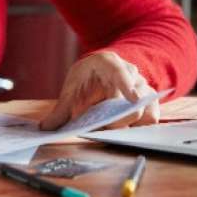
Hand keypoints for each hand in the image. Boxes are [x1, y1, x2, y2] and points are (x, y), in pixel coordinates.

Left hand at [38, 50, 160, 130]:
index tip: (132, 99)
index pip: (119, 71)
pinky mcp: (148, 102)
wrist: (100, 70)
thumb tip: (45, 128)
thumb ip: (61, 109)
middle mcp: (131, 73)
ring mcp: (142, 87)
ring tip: (114, 132)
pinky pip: (151, 118)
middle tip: (104, 129)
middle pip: (135, 100)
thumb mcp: (72, 87)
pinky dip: (140, 128)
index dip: (126, 84)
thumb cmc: (86, 77)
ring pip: (148, 111)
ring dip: (133, 126)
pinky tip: (125, 132)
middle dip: (121, 119)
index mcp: (109, 64)